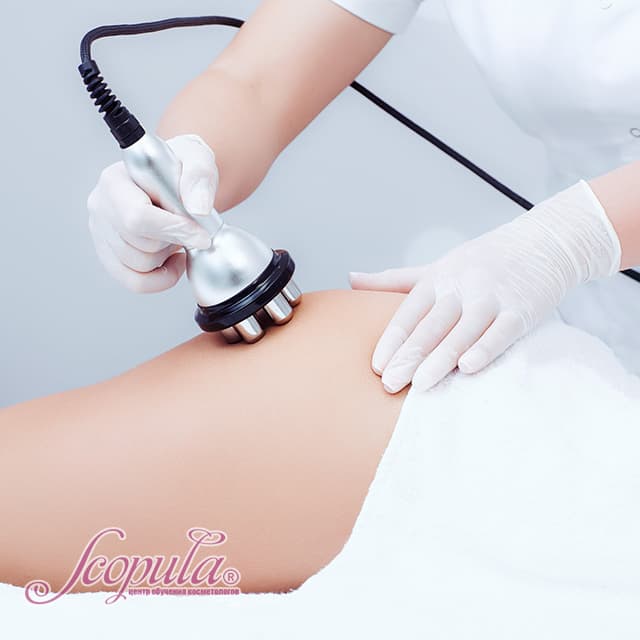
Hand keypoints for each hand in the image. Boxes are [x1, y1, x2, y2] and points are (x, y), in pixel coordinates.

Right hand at [87, 134, 217, 292]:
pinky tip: (174, 260)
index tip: (202, 235)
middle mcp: (100, 207)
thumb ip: (198, 177)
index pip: (137, 217)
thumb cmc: (181, 170)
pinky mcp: (109, 256)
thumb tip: (197, 208)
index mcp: (115, 180)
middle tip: (187, 226)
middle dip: (173, 241)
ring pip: (139, 266)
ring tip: (175, 234)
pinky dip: (161, 278)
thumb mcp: (196, 161)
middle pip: (140, 246)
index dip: (173, 230)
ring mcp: (101, 234)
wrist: (174, 181)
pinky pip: (135, 282)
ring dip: (167, 255)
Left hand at [350, 180, 621, 392]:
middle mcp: (461, 286)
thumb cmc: (482, 261)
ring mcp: (491, 297)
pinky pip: (500, 332)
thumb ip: (393, 280)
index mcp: (438, 278)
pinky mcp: (521, 308)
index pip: (408, 313)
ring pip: (461, 331)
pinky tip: (467, 368)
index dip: (392, 340)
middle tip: (390, 384)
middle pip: (430, 325)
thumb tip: (350, 279)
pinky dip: (484, 349)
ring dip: (440, 359)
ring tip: (420, 385)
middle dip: (409, 356)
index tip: (377, 367)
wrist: (544, 241)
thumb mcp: (436, 267)